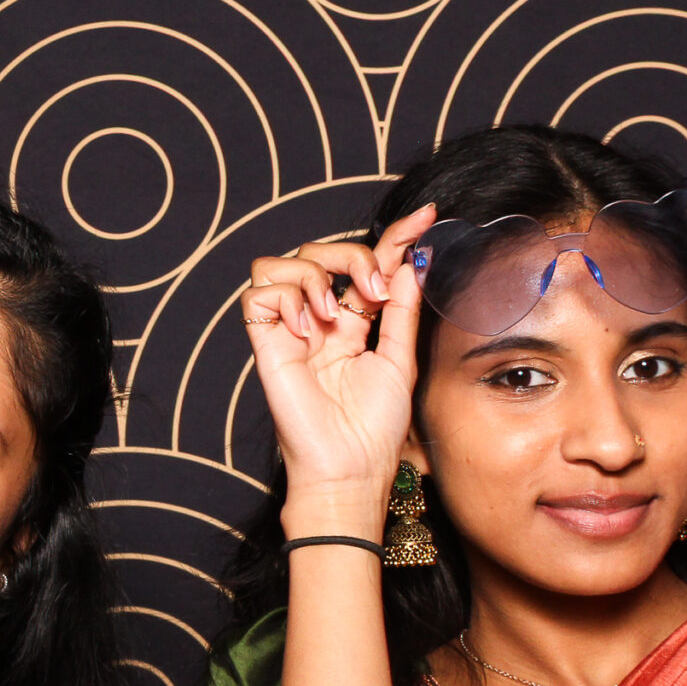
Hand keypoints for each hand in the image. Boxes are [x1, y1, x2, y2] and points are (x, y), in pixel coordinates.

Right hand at [240, 208, 435, 514]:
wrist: (350, 469)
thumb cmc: (374, 430)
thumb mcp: (400, 360)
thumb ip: (403, 311)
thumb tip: (410, 263)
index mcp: (354, 325)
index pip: (368, 265)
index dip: (396, 236)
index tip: (428, 216)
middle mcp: (318, 322)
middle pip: (318, 253)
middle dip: (352, 256)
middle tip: (375, 289)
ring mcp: (290, 332)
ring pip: (279, 264)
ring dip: (313, 277)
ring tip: (335, 317)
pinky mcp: (267, 346)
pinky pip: (257, 295)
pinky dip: (285, 299)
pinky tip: (309, 328)